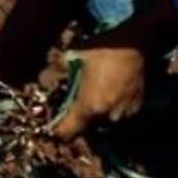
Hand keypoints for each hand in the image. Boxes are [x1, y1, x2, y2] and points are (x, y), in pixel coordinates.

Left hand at [50, 0, 177, 140]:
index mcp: (90, 106)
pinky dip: (108, 112)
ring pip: (102, 125)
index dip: (58, 131)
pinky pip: (116, 118)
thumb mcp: (71, 56)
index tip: (53, 125)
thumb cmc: (102, 50)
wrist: (135, 45)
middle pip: (85, 130)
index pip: (68, 133)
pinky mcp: (136, 110)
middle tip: (69, 107)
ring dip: (93, 117)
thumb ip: (54, 71)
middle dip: (75, 122)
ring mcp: (124, 115)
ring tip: (89, 98)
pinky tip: (105, 94)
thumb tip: (41, 80)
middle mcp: (108, 117)